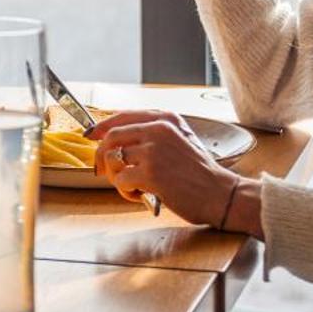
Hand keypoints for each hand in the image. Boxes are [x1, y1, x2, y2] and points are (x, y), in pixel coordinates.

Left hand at [88, 110, 253, 231]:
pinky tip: (141, 195)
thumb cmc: (200, 173)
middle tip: (101, 170)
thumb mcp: (180, 140)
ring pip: (113, 160)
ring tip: (132, 186)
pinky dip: (125, 191)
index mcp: (165, 119)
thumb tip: (114, 138)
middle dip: (101, 155)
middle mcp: (158, 130)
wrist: (221, 194)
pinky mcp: (150, 173)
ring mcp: (153, 151)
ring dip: (116, 177)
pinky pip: (121, 180)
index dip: (102, 126)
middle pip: (111, 137)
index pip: (122, 116)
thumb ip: (151, 135)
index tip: (91, 135)